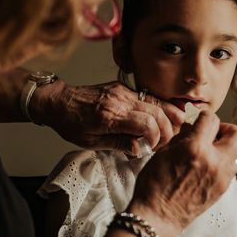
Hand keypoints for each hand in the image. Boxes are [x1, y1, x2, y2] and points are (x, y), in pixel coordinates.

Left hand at [33, 80, 184, 151]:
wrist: (59, 101)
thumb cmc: (71, 123)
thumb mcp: (91, 142)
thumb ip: (118, 144)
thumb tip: (139, 149)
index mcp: (110, 116)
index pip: (146, 125)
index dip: (156, 138)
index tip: (153, 148)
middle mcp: (119, 100)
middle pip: (156, 111)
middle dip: (167, 128)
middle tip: (166, 141)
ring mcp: (122, 91)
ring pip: (155, 100)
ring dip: (169, 113)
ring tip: (178, 125)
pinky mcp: (122, 87)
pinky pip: (146, 96)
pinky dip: (158, 106)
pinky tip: (164, 114)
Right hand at [129, 111, 236, 236]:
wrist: (159, 216)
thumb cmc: (154, 186)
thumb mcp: (163, 153)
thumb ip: (182, 137)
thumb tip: (193, 127)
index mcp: (195, 148)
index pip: (211, 120)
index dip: (204, 117)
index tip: (199, 121)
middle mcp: (214, 161)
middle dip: (226, 129)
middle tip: (213, 134)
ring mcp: (222, 176)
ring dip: (230, 145)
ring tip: (214, 149)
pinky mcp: (224, 188)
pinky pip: (235, 166)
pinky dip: (227, 159)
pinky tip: (211, 163)